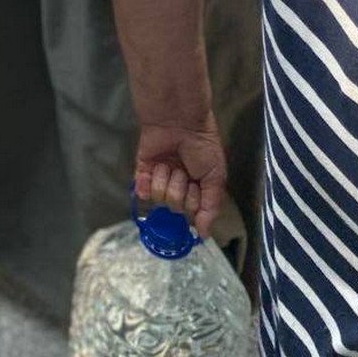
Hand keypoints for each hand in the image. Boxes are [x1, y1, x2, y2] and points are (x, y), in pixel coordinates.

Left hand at [133, 118, 226, 239]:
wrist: (180, 122)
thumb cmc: (202, 147)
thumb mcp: (216, 177)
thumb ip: (210, 208)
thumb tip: (203, 235)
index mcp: (196, 188)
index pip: (192, 211)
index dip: (194, 201)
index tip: (196, 185)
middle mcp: (177, 186)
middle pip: (175, 206)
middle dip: (180, 188)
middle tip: (183, 170)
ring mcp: (159, 179)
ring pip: (159, 198)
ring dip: (166, 179)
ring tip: (170, 163)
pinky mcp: (142, 170)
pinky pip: (141, 190)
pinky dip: (145, 183)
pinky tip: (153, 170)